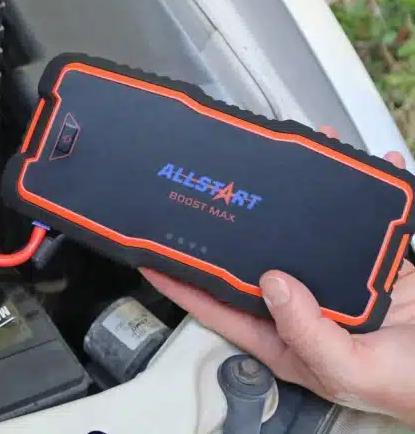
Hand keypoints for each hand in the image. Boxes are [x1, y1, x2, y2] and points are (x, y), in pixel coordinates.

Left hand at [142, 126, 414, 425]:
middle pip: (255, 255)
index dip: (181, 279)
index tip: (149, 250)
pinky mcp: (376, 262)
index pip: (217, 303)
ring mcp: (336, 279)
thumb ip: (306, 331)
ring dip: (298, 192)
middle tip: (216, 181)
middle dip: (238, 220)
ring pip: (303, 229)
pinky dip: (366, 190)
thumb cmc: (408, 384)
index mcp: (283, 334)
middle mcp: (300, 303)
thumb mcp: (348, 368)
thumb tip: (272, 283)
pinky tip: (365, 166)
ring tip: (294, 155)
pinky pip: (362, 220)